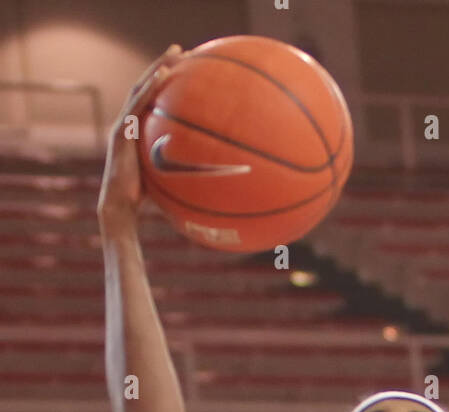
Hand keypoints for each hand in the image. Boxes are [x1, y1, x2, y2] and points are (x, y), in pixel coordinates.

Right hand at [97, 44, 185, 231]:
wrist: (121, 208)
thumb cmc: (146, 199)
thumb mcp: (168, 180)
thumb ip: (182, 170)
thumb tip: (212, 175)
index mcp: (137, 131)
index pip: (151, 100)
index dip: (165, 82)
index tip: (184, 69)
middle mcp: (128, 123)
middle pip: (146, 87)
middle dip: (162, 66)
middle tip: (181, 51)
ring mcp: (123, 126)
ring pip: (140, 90)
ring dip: (157, 69)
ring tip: (174, 54)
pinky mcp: (121, 133)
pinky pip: (137, 106)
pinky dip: (149, 89)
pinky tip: (162, 76)